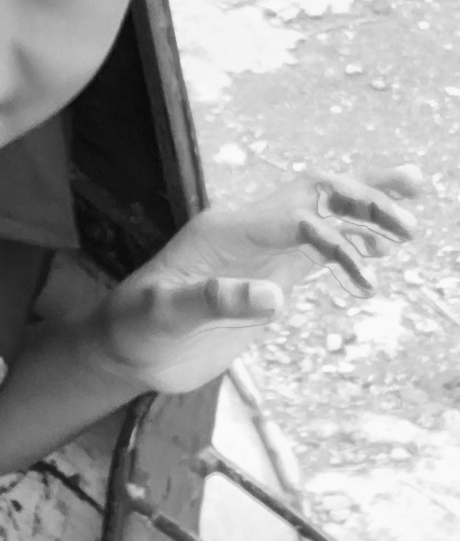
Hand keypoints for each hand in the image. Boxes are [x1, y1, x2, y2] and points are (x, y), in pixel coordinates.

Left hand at [88, 166, 421, 395]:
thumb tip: (275, 297)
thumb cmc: (136, 326)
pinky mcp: (269, 276)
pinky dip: (353, 242)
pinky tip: (382, 247)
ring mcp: (261, 251)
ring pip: (322, 214)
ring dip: (365, 206)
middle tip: (412, 203)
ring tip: (414, 201)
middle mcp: (247, 231)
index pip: (295, 215)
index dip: (335, 234)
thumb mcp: (164, 314)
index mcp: (224, 230)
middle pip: (314, 194)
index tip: (366, 272)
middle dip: (362, 193)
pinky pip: (318, 249)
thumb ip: (214, 301)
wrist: (127, 347)